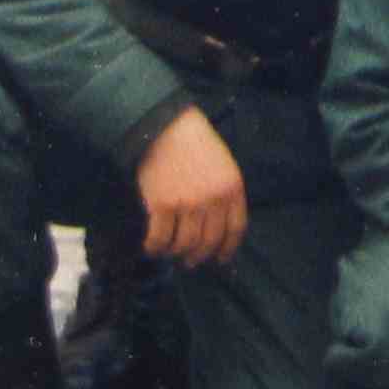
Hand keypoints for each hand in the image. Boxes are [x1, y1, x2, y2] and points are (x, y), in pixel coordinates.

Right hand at [136, 108, 248, 266]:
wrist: (166, 127)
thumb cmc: (196, 143)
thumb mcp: (223, 165)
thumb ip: (225, 193)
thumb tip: (218, 227)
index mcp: (233, 187)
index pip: (236, 229)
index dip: (228, 248)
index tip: (220, 259)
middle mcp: (214, 199)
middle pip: (209, 241)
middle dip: (199, 256)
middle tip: (190, 261)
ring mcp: (188, 204)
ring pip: (184, 244)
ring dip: (176, 253)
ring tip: (170, 252)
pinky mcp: (162, 206)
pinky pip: (160, 238)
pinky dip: (155, 248)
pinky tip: (152, 247)